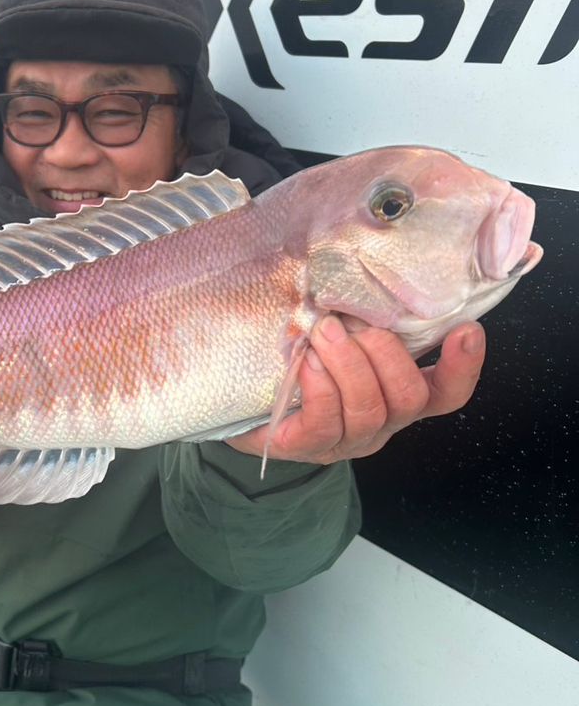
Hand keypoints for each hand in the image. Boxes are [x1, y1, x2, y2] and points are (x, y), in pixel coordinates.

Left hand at [227, 315, 485, 466]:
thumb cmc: (295, 354)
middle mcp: (381, 421)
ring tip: (322, 333)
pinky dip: (320, 388)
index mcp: (397, 393)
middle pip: (410, 398)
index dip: (463, 366)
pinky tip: (305, 362)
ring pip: (369, 410)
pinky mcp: (306, 447)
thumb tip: (366, 258)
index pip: (447, 392)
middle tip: (355, 324)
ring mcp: (346, 439)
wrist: (240, 396)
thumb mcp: (336, 328)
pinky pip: (325, 423)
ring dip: (348, 365)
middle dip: (386, 355)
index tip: (466, 329)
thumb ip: (360, 310)